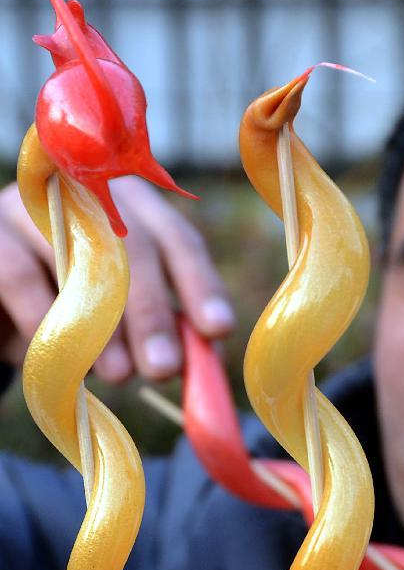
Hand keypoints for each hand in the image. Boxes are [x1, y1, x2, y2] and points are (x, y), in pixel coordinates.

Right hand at [0, 176, 233, 381]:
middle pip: (134, 247)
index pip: (178, 239)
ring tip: (121, 375)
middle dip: (154, 313)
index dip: (200, 284)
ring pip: (80, 261)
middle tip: (164, 368)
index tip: (217, 330)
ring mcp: (32, 205)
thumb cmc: (68, 307)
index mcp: (131, 205)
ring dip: (104, 325)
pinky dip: (47, 320)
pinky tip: (64, 358)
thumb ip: (161, 324)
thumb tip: (205, 356)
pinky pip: (21, 274)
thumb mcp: (118, 312)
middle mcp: (86, 194)